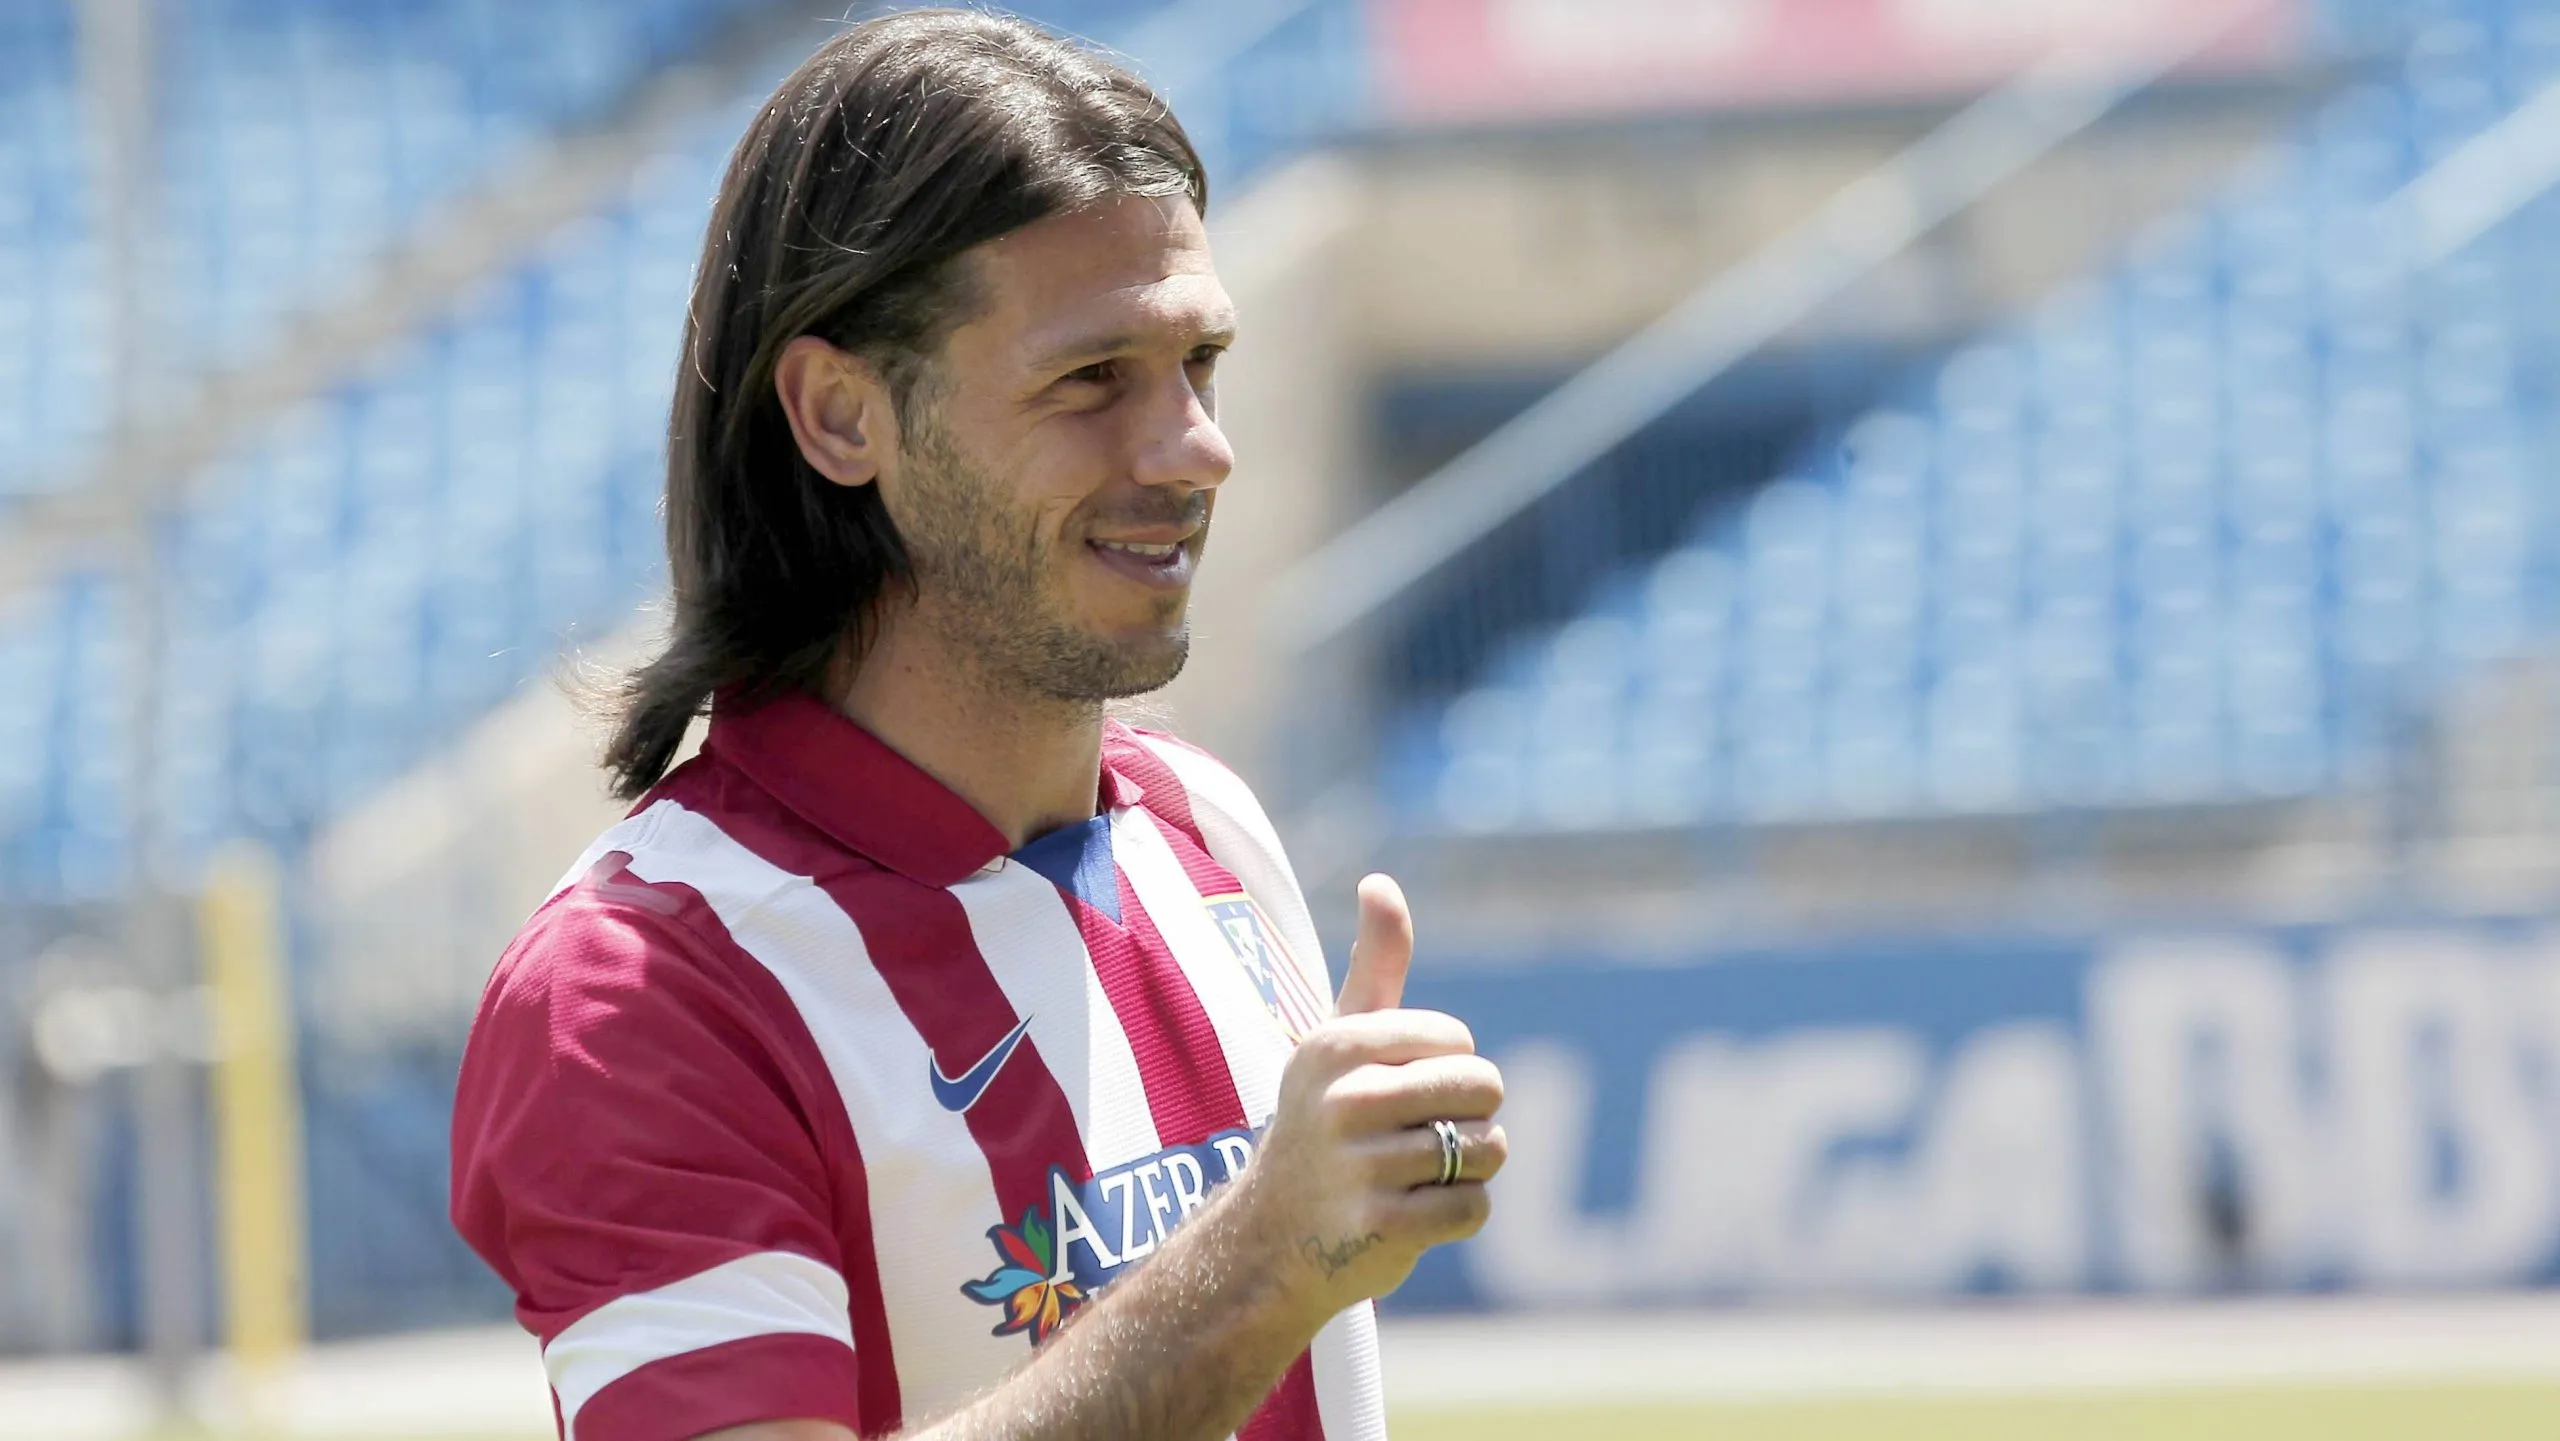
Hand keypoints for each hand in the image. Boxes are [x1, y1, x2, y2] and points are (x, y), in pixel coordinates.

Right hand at [1231, 874, 1506, 1325]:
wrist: (1270, 1241)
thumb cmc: (1321, 1125)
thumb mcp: (1338, 1042)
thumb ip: (1374, 964)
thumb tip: (1381, 881)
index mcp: (1337, 1044)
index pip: (1459, 1041)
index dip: (1446, 1070)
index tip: (1395, 1093)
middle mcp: (1344, 1100)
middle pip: (1484, 1087)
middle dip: (1470, 1116)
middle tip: (1420, 1137)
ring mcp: (1361, 1167)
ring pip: (1486, 1149)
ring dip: (1467, 1168)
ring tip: (1414, 1176)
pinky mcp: (1382, 1227)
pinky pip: (1475, 1208)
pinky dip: (1461, 1215)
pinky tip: (1416, 1214)